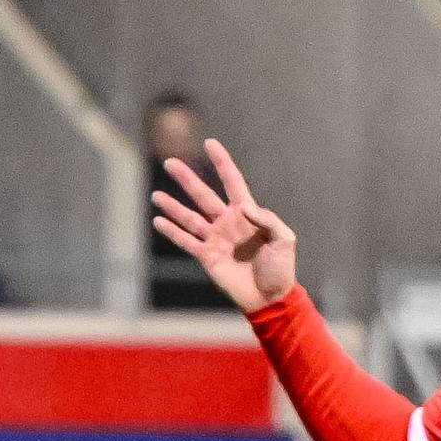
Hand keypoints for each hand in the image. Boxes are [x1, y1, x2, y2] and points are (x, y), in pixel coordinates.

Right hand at [151, 140, 300, 311]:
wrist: (270, 297)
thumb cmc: (281, 268)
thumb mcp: (284, 239)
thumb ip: (268, 219)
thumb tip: (243, 208)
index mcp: (247, 213)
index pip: (232, 181)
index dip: (221, 162)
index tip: (209, 143)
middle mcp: (227, 222)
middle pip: (203, 195)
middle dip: (187, 179)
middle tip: (170, 162)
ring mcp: (215, 239)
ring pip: (190, 218)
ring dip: (173, 206)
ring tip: (156, 195)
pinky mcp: (207, 257)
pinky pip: (187, 242)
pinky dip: (173, 232)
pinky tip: (159, 221)